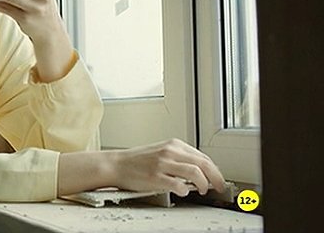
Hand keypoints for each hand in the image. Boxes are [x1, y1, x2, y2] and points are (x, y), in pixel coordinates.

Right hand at [109, 138, 225, 196]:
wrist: (117, 165)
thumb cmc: (137, 161)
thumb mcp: (161, 152)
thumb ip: (179, 158)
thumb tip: (200, 171)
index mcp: (173, 145)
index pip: (203, 157)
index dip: (215, 170)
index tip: (218, 179)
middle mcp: (169, 152)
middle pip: (203, 163)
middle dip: (216, 177)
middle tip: (219, 187)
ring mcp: (162, 164)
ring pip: (195, 172)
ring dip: (203, 184)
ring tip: (201, 190)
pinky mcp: (155, 176)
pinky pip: (178, 184)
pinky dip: (184, 190)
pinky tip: (183, 192)